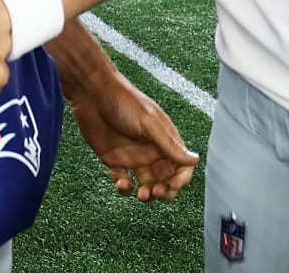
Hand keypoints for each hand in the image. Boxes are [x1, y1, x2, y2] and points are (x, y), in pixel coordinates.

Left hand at [69, 69, 198, 200]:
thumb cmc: (125, 101)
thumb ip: (170, 144)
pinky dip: (125, 189)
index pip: (180, 166)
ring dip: (147, 194)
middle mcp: (151, 150)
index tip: (174, 185)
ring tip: (142, 194)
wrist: (93, 93)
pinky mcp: (113, 161)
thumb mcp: (150, 123)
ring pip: (146, 184)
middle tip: (157, 192)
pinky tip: (122, 184)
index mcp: (164, 140)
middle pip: (165, 179)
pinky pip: (123, 183)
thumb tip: (195, 159)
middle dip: (165, 190)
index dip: (181, 178)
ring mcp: (132, 157)